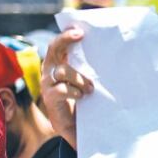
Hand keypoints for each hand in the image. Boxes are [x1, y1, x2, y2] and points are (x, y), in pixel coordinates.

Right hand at [41, 28, 94, 149]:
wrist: (75, 128)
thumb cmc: (84, 101)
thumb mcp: (86, 82)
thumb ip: (89, 68)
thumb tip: (109, 51)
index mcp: (58, 64)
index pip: (58, 44)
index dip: (65, 34)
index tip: (79, 29)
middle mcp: (50, 72)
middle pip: (53, 49)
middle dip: (65, 39)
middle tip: (80, 36)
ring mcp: (48, 85)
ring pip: (62, 70)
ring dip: (79, 77)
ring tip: (91, 88)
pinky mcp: (50, 100)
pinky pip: (60, 90)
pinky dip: (74, 91)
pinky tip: (82, 96)